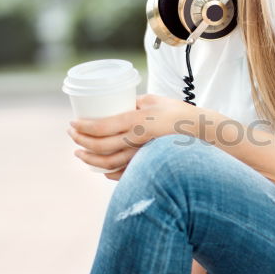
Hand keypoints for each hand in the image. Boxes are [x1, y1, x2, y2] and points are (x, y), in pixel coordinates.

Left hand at [68, 94, 196, 180]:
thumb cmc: (179, 112)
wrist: (202, 133)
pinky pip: (123, 173)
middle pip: (100, 146)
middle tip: (72, 134)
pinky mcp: (148, 166)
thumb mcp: (154, 99)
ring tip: (79, 152)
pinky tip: (100, 168)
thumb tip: (118, 102)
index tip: (72, 123)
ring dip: (89, 159)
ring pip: (108, 164)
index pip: (101, 126)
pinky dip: (108, 172)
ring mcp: (142, 155)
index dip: (82, 127)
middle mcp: (137, 139)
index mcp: (137, 120)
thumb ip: (134, 102)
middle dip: (80, 141)